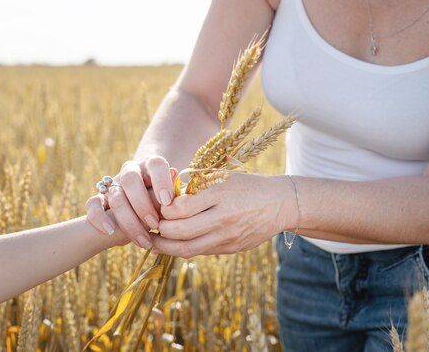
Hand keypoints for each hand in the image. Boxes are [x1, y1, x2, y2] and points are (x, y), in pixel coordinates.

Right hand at [86, 156, 177, 249]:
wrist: (143, 212)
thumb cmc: (163, 205)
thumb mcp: (171, 200)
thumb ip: (172, 194)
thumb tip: (175, 182)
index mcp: (152, 166)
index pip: (156, 164)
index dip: (161, 181)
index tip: (167, 202)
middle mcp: (132, 171)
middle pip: (130, 179)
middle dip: (142, 204)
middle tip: (155, 224)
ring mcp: (114, 184)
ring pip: (115, 196)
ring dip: (129, 220)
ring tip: (144, 240)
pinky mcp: (100, 198)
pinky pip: (92, 204)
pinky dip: (99, 218)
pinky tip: (110, 231)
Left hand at [151, 173, 293, 257]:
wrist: (279, 204)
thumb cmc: (245, 186)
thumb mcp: (221, 176)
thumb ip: (193, 184)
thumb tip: (164, 195)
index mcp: (219, 194)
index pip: (179, 208)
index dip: (163, 209)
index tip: (157, 205)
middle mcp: (223, 217)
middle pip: (179, 231)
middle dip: (159, 230)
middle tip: (149, 224)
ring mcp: (227, 236)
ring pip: (187, 248)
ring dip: (165, 246)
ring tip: (153, 240)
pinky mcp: (230, 248)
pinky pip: (200, 252)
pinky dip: (183, 248)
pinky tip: (173, 243)